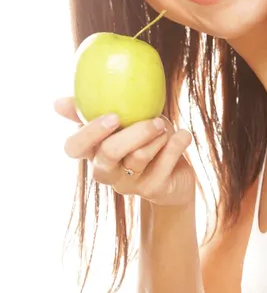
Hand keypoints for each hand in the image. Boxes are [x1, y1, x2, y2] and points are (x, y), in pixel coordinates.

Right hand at [55, 98, 195, 206]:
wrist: (174, 176)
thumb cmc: (144, 140)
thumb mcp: (124, 122)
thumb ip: (95, 109)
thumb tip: (57, 102)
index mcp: (93, 151)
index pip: (74, 148)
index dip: (90, 133)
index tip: (113, 116)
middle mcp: (106, 170)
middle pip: (108, 154)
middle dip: (133, 134)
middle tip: (155, 120)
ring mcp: (128, 184)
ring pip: (138, 157)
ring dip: (159, 137)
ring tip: (168, 126)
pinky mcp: (152, 190)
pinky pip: (164, 164)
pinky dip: (176, 145)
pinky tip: (183, 135)